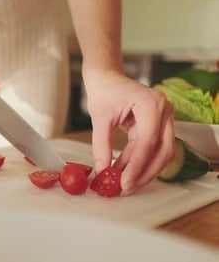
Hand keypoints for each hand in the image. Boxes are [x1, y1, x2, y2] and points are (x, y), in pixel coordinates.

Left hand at [83, 70, 174, 193]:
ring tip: (124, 183)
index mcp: (151, 104)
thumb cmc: (104, 89)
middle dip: (145, 173)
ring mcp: (164, 118)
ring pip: (161, 152)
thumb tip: (102, 170)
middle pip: (162, 151)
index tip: (125, 182)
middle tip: (127, 188)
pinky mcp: (158, 125)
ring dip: (143, 170)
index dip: (137, 165)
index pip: (147, 142)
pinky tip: (125, 171)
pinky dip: (139, 161)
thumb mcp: (99, 118)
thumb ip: (101, 145)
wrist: (107, 77)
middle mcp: (164, 110)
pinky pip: (152, 148)